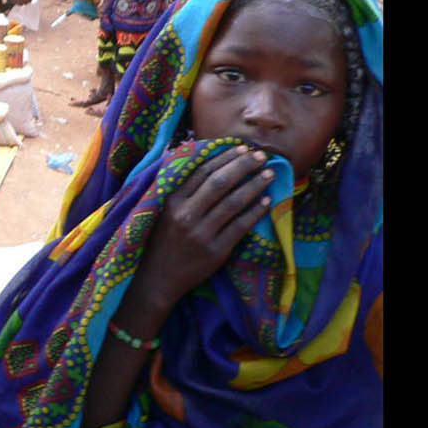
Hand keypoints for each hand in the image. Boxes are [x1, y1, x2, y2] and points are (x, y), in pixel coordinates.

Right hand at [135, 146, 273, 310]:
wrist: (157, 278)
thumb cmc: (161, 241)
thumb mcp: (162, 211)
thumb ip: (181, 190)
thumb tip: (203, 163)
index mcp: (172, 201)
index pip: (201, 172)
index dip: (224, 158)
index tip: (242, 148)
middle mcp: (186, 215)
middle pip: (219, 183)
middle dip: (243, 166)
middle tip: (262, 155)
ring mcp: (201, 234)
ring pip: (233, 203)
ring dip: (254, 185)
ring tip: (270, 173)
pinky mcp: (215, 251)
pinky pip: (240, 226)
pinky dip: (255, 211)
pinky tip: (267, 200)